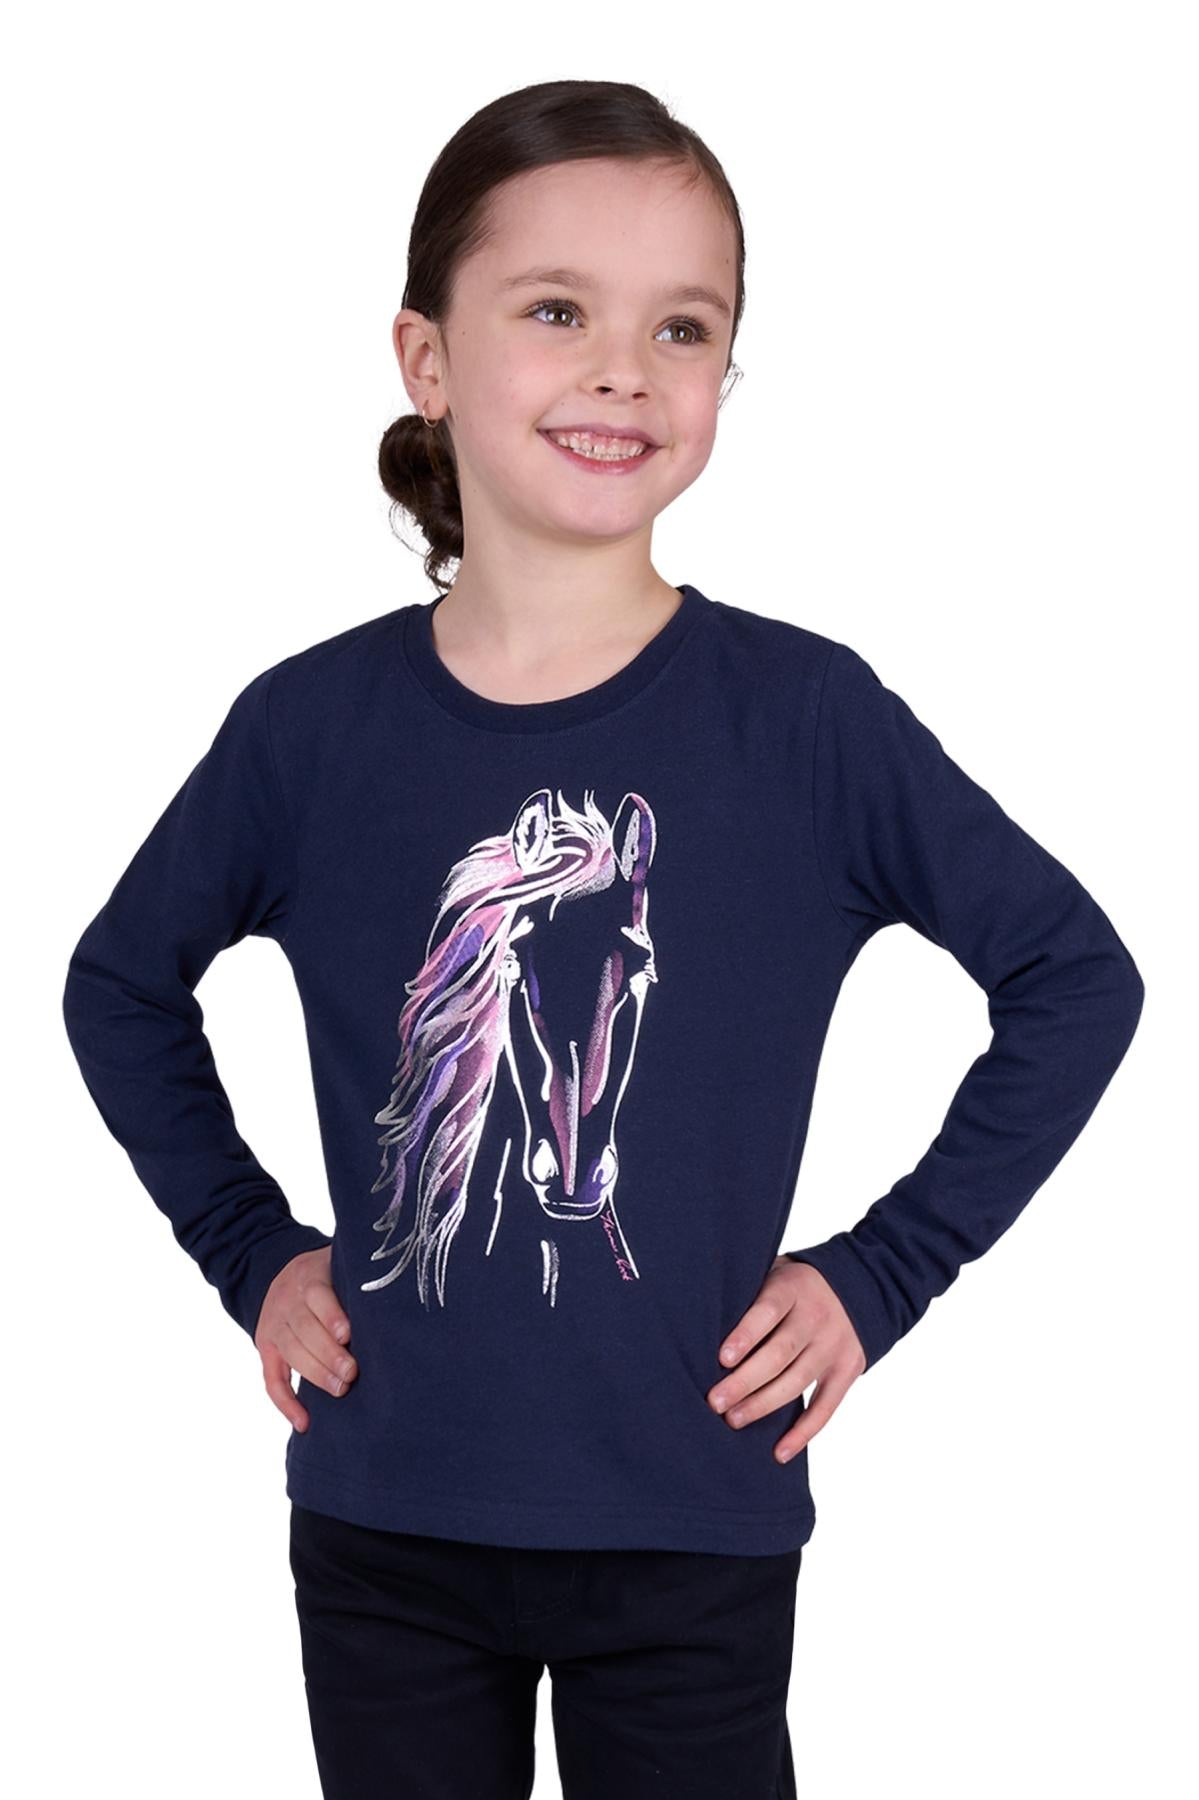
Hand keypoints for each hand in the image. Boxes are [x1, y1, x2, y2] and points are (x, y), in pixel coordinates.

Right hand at [254, 1244, 356, 1431]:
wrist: (288, 1274)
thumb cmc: (331, 1277)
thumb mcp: (340, 1267)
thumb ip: (358, 1283)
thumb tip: (393, 1306)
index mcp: (309, 1276)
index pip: (317, 1296)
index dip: (331, 1316)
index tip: (348, 1335)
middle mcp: (286, 1300)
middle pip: (304, 1328)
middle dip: (328, 1353)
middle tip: (351, 1372)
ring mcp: (273, 1325)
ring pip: (290, 1352)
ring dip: (314, 1374)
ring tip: (340, 1389)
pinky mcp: (265, 1348)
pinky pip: (271, 1380)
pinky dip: (286, 1403)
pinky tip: (304, 1422)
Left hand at [707, 1258, 866, 1463]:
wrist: (859, 1284)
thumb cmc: (794, 1286)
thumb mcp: (774, 1274)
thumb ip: (748, 1295)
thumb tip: (700, 1325)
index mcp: (792, 1289)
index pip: (768, 1312)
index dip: (745, 1335)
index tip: (722, 1359)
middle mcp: (816, 1317)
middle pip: (779, 1353)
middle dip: (745, 1381)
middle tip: (715, 1402)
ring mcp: (834, 1346)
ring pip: (796, 1382)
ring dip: (763, 1405)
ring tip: (733, 1420)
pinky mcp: (848, 1370)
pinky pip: (825, 1407)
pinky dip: (803, 1433)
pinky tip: (779, 1452)